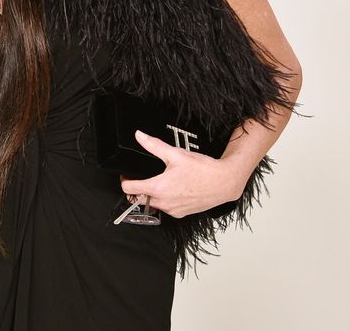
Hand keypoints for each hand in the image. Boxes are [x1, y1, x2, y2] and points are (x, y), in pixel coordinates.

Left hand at [119, 130, 251, 218]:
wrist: (224, 183)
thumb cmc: (203, 170)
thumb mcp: (175, 154)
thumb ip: (154, 145)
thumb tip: (140, 136)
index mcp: (158, 188)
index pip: (129, 189)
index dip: (125, 180)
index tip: (127, 174)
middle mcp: (164, 203)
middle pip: (139, 198)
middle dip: (138, 188)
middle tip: (143, 177)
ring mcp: (172, 210)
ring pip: (153, 204)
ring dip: (152, 195)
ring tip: (162, 181)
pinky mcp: (181, 214)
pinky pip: (166, 208)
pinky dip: (165, 200)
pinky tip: (173, 189)